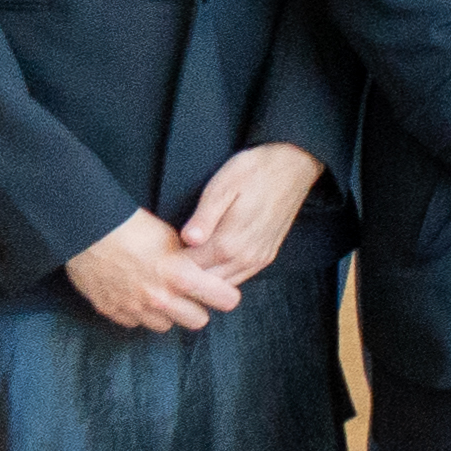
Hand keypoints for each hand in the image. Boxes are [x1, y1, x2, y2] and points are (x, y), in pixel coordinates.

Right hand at [63, 212, 238, 334]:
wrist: (88, 230)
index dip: (226, 294)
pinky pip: (135, 322)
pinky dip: (138, 313)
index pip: (225, 300)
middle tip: (190, 294)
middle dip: (197, 308)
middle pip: (198, 321)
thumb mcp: (173, 239)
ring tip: (159, 293)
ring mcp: (135, 309)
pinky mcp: (112, 312)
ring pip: (166, 325)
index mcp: (181, 277)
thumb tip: (205, 275)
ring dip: (167, 313)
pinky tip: (134, 294)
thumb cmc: (133, 227)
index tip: (222, 291)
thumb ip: (192, 263)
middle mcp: (161, 299)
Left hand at [178, 143, 319, 282]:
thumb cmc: (254, 171)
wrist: (293, 166)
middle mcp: (246, 257)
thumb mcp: (222, 187)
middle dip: (186, 278)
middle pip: (206, 282)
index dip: (171, 266)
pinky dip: (223, 278)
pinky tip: (210, 266)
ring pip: (224, 284)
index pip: (190, 268)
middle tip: (166, 266)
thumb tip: (188, 240)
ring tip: (185, 267)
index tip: (157, 259)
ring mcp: (259, 259)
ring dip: (204, 280)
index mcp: (230, 242)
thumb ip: (204, 217)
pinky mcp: (266, 256)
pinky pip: (240, 278)